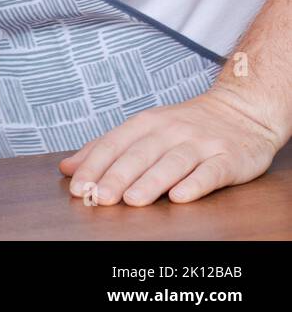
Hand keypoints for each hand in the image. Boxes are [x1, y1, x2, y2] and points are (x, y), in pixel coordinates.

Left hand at [58, 86, 284, 205]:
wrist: (243, 111)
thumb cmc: (186, 126)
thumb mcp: (144, 129)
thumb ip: (106, 148)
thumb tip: (67, 167)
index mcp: (147, 123)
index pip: (114, 144)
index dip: (95, 166)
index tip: (78, 187)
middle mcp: (172, 130)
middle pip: (140, 154)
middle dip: (117, 176)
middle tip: (100, 198)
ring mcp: (202, 143)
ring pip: (173, 163)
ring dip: (151, 182)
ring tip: (132, 200)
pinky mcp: (230, 158)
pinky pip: (211, 172)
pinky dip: (195, 183)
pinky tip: (180, 196)